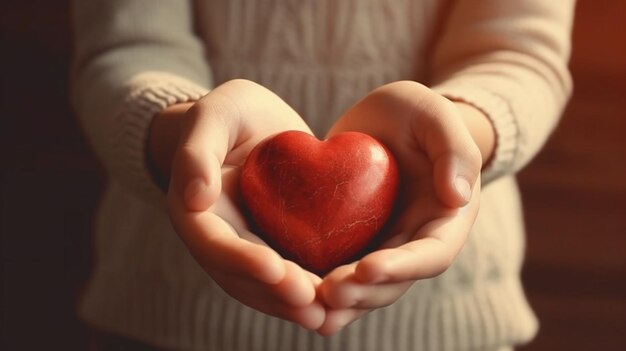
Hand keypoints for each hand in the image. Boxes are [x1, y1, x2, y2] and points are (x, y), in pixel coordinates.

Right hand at [165, 79, 324, 329]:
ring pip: (266, 285)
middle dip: (275, 293)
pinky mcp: (276, 243)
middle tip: (310, 303)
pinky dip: (310, 289)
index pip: (216, 243)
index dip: (242, 260)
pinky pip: (290, 272)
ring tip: (327, 314)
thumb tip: (193, 197)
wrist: (253, 124)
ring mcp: (248, 245)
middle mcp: (220, 237)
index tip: (274, 270)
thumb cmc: (230, 112)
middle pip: (242, 277)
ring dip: (293, 304)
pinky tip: (339, 299)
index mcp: (196, 211)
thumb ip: (196, 150)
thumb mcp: (213, 114)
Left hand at [317, 81, 486, 333]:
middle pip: (394, 280)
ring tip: (309, 300)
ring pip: (365, 283)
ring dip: (341, 296)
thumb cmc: (417, 113)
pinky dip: (320, 282)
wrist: (386, 118)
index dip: (401, 267)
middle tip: (329, 293)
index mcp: (445, 219)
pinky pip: (339, 266)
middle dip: (363, 291)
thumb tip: (458, 197)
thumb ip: (455, 150)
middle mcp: (416, 240)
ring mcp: (384, 242)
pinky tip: (292, 288)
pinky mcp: (355, 238)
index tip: (367, 268)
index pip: (430, 254)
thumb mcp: (436, 117)